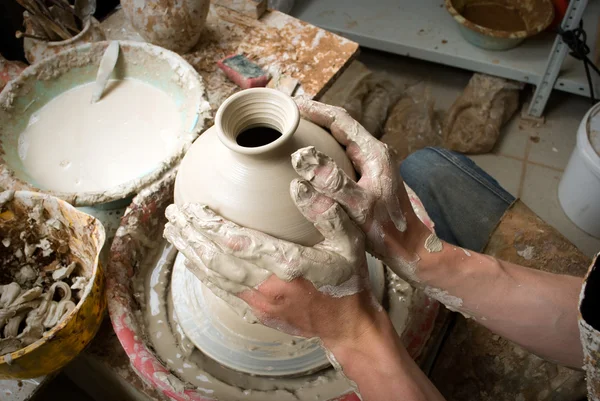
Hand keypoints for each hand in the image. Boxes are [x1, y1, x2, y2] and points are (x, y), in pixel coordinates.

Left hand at [164, 179, 377, 340]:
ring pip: (216, 276)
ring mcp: (261, 303)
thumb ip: (326, 211)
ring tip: (174, 234)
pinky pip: (224, 294)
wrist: (349, 327)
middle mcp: (268, 286)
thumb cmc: (349, 280)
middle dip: (192, 235)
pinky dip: (205, 277)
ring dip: (192, 254)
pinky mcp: (259, 314)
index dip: (211, 224)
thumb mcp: (349, 241)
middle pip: (218, 259)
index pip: (237, 241)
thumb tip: (298, 184)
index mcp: (288, 264)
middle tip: (173, 215)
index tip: (192, 207)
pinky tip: (193, 263)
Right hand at [293, 97, 430, 281]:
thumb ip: (332, 183)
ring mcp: (372, 166)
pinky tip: (309, 160)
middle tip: (287, 116)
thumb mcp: (358, 207)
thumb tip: (301, 157)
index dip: (315, 110)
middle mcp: (375, 154)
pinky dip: (324, 151)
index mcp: (374, 153)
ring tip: (294, 131)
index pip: (341, 120)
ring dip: (319, 133)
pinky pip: (342, 156)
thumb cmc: (387, 231)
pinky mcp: (368, 178)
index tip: (291, 105)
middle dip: (314, 117)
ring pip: (342, 140)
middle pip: (341, 126)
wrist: (409, 249)